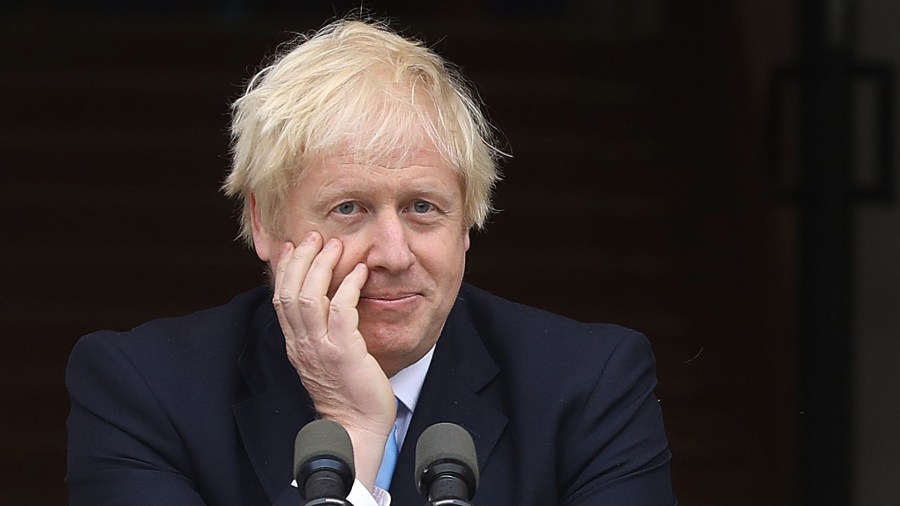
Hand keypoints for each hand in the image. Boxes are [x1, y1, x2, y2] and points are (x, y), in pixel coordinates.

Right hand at [272, 231, 395, 490]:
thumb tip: (326, 300)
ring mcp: (320, 349)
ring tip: (335, 246)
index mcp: (296, 344)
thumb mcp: (325, 356)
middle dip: (300, 260)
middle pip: (290, 293)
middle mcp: (302, 344)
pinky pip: (341, 313)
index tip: (293, 245)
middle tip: (314, 236)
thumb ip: (320, 330)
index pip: (280, 298)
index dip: (285, 269)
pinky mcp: (344, 353)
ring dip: (321, 268)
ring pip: (310, 298)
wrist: (357, 426)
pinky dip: (348, 287)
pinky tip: (360, 272)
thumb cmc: (348, 390)